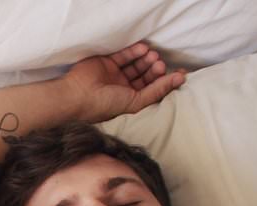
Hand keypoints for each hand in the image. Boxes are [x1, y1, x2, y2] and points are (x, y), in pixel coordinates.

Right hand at [63, 42, 185, 122]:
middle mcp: (123, 88)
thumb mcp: (135, 102)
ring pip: (136, 64)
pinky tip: (142, 49)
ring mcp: (114, 75)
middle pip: (146, 75)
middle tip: (159, 64)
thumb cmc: (104, 104)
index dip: (165, 81)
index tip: (179, 73)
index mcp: (129, 100)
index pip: (152, 88)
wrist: (76, 95)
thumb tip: (180, 79)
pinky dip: (134, 51)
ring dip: (146, 59)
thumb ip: (157, 90)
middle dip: (155, 69)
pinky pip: (124, 55)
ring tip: (152, 56)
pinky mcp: (106, 62)